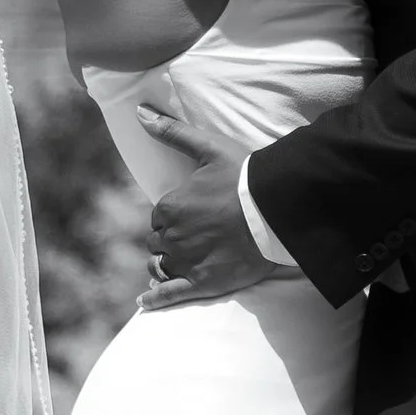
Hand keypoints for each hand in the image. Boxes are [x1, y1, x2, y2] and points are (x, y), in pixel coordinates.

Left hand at [136, 102, 272, 309]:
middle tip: (196, 236)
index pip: (159, 217)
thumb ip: (171, 132)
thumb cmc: (244, 176)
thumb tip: (139, 111)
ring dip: (166, 263)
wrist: (276, 209)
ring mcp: (186, 261)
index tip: (193, 215)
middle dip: (171, 239)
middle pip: (159, 242)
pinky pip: (170, 294)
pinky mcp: (202, 282)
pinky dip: (155, 299)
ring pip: (161, 266)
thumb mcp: (208, 147)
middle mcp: (172, 235)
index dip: (173, 217)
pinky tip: (144, 303)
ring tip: (179, 261)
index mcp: (170, 206)